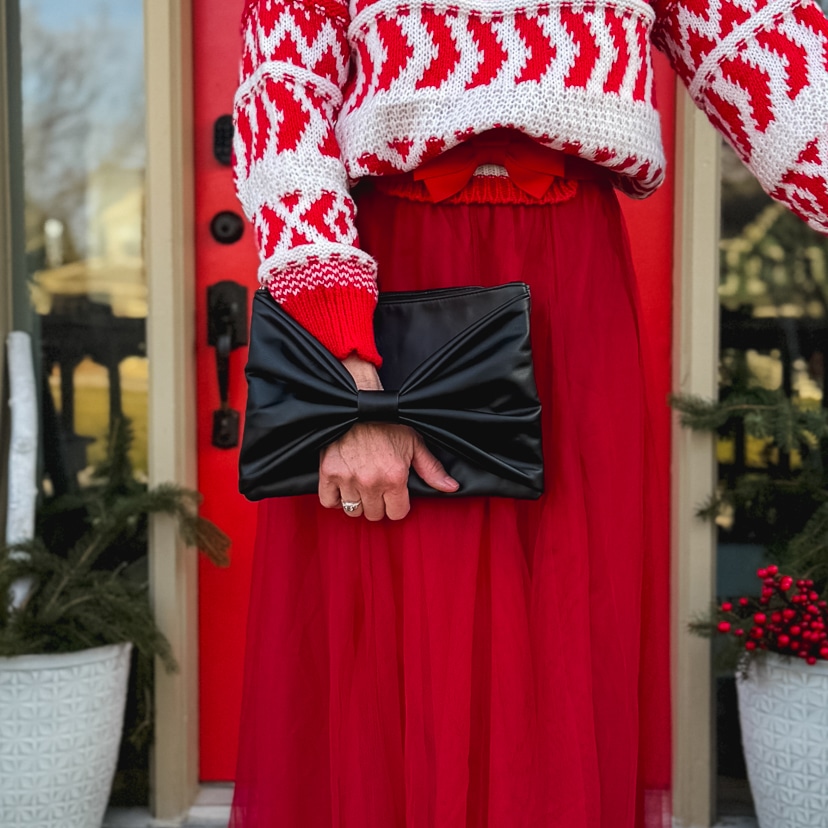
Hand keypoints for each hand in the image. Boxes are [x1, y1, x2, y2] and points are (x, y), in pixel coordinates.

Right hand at [318, 356, 458, 519]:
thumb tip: (451, 487)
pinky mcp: (328, 473)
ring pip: (353, 511)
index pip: (397, 513)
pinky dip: (336, 499)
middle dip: (378, 504)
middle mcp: (371, 482)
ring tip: (361, 487)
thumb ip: (432, 469)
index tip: (394, 495)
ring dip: (358, 502)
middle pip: (375, 515)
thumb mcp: (414, 443)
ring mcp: (348, 479)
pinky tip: (343, 488)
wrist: (356, 405)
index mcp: (395, 476)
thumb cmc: (386, 422)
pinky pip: (330, 502)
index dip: (397, 505)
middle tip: (377, 488)